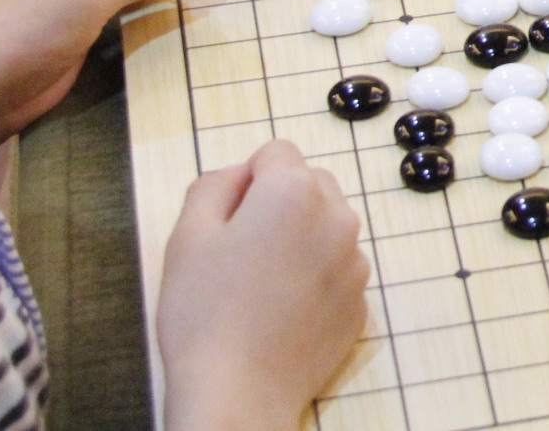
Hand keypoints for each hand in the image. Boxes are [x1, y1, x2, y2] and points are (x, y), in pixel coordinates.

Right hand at [157, 140, 369, 430]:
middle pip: (308, 184)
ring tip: (259, 286)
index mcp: (294, 191)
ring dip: (299, 239)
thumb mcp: (187, 235)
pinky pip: (336, 270)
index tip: (228, 222)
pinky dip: (314, 278)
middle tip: (240, 253)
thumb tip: (241, 175)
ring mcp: (355, 262)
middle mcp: (337, 217)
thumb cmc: (205, 315)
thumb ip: (215, 184)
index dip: (245, 182)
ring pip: (325, 226)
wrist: (239, 395)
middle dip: (278, 204)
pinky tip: (280, 312)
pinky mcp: (361, 303)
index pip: (275, 153)